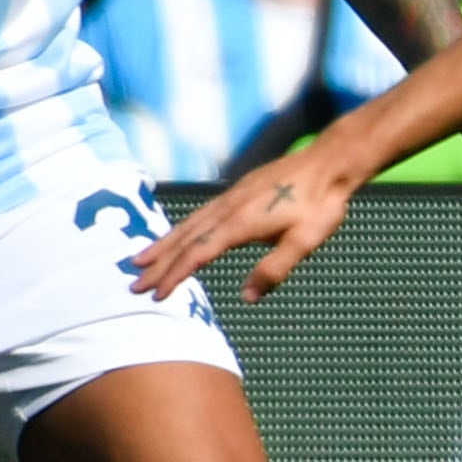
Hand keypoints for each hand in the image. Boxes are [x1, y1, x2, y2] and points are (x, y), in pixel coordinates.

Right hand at [128, 138, 370, 311]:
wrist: (328, 163)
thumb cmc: (321, 204)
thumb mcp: (305, 242)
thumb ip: (274, 269)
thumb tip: (247, 298)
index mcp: (239, 224)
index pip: (197, 255)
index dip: (175, 276)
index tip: (157, 295)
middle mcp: (227, 209)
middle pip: (184, 240)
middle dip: (158, 264)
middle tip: (133, 284)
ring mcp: (229, 198)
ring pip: (187, 225)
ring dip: (162, 245)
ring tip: (139, 260)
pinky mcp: (236, 192)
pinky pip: (199, 214)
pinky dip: (180, 228)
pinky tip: (177, 236)